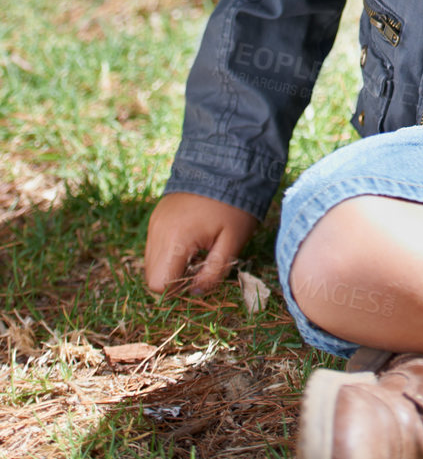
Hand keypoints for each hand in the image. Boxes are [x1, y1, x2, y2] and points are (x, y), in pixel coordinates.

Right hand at [144, 192, 259, 296]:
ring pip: (152, 262)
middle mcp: (157, 231)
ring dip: (171, 265)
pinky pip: (155, 246)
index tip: (200, 278)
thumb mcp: (233, 242)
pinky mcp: (157, 217)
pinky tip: (191, 240)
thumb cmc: (234, 206)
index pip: (159, 285)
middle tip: (200, 265)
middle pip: (152, 276)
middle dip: (174, 279)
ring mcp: (154, 223)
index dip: (179, 290)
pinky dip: (169, 251)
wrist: (227, 165)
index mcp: (175, 239)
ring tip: (197, 252)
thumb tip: (195, 293)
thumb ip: (213, 273)